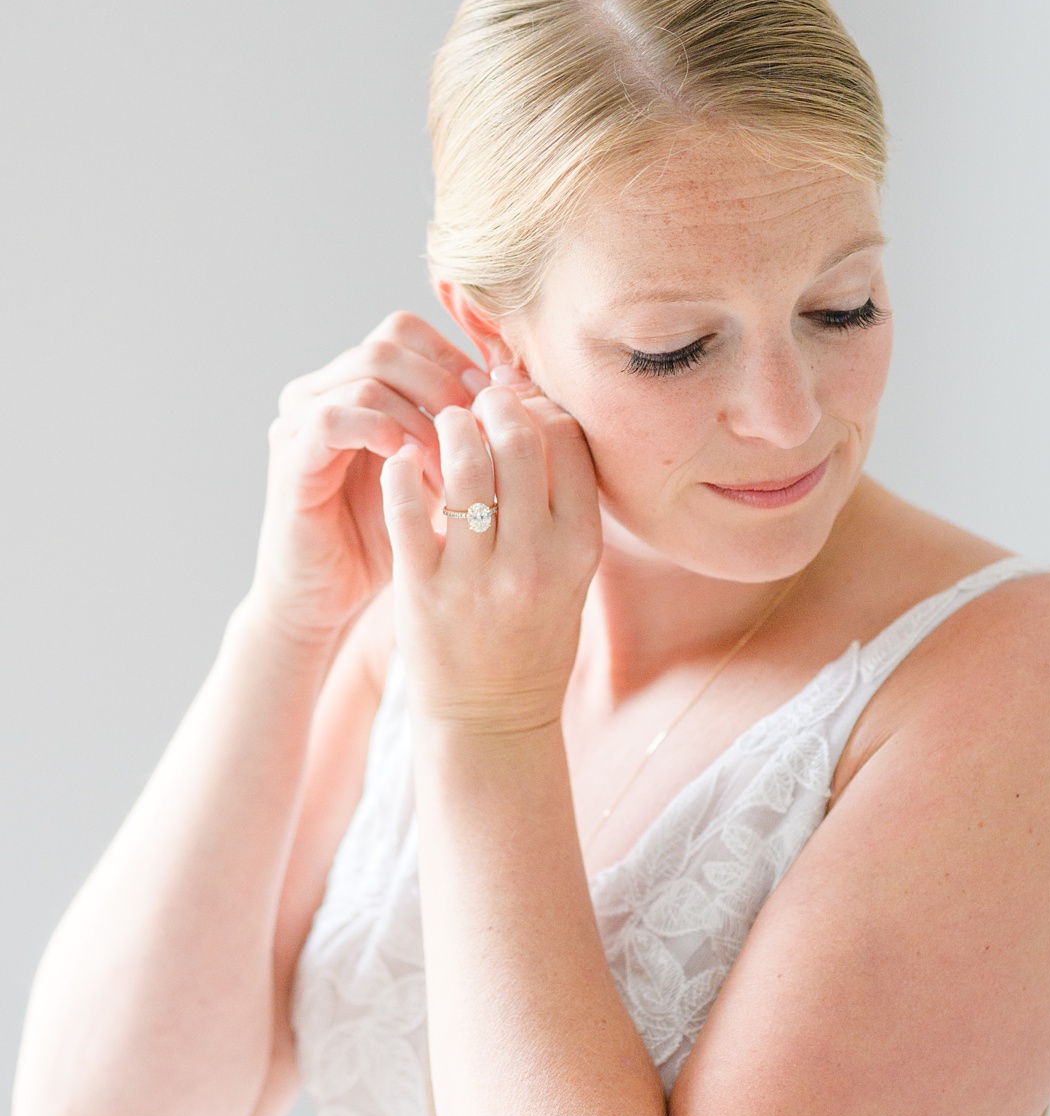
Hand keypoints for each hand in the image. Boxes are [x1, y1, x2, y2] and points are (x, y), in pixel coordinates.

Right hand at [254, 312, 487, 641]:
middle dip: (447, 380)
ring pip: (369, 374)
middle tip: (481, 426)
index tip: (496, 400)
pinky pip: (334, 418)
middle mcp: (322, 389)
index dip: (458, 356)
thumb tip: (522, 389)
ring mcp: (299, 418)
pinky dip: (384, 432)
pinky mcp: (290, 455)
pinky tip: (414, 465)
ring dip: (424, 413)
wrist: (328, 595)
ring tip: (453, 459)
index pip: (408, 331)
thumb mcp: (440, 473)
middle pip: (390, 341)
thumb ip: (464, 430)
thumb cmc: (392, 534)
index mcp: (356, 384)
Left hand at [380, 369, 600, 741]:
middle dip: (495, 406)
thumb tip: (540, 415)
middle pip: (520, 443)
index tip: (520, 402)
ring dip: (451, 429)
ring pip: (465, 466)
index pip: (568, 445)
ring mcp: (478, 575)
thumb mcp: (572, 571)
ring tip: (444, 422)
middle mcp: (534, 559)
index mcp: (579, 549)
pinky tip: (405, 460)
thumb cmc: (535, 633)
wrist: (492, 715)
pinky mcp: (423, 588)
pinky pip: (408, 508)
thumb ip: (562, 503)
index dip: (541, 408)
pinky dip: (404, 470)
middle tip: (478, 401)